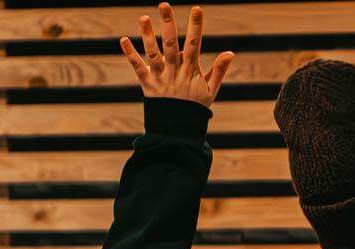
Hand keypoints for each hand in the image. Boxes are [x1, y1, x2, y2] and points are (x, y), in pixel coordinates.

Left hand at [119, 3, 234, 108]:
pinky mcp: (148, 84)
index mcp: (191, 71)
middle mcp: (175, 72)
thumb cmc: (195, 108)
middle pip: (172, 44)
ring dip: (148, 35)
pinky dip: (130, 54)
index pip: (195, 44)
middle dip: (169, 24)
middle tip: (164, 5)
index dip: (196, 27)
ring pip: (154, 53)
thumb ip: (218, 71)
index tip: (197, 9)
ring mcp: (161, 77)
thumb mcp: (210, 90)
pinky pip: (138, 68)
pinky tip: (123, 40)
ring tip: (144, 17)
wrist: (179, 130)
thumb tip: (230, 53)